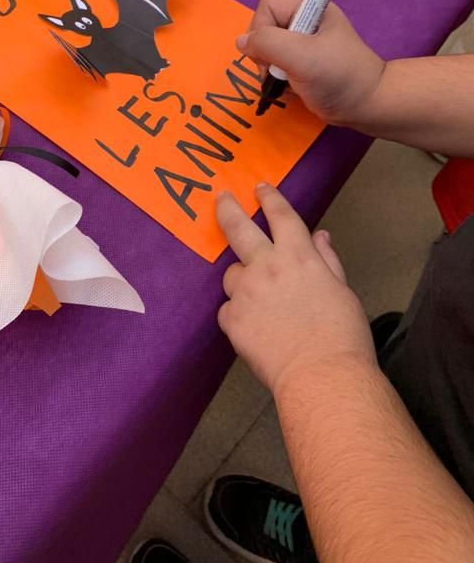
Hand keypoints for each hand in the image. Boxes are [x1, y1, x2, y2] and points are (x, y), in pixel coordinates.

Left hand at [217, 183, 376, 399]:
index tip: (260, 187)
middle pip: (239, 227)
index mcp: (300, 256)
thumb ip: (326, 260)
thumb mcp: (342, 291)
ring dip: (242, 281)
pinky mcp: (231, 318)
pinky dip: (239, 315)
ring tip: (261, 305)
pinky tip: (257, 331)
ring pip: (232, 275)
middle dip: (228, 208)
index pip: (281, 216)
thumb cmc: (342, 336)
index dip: (270, 198)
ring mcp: (246, 291)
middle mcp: (268, 266)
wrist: (321, 375)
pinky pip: (229, 309)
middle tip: (221, 197)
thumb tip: (321, 235)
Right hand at [237, 0, 384, 126]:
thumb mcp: (301, 55)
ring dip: (270, 69)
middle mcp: (305, 23)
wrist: (367, 106)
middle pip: (263, 29)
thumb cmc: (338, 76)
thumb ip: (267, 43)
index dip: (262, 28)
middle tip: (280, 70)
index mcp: (310, 9)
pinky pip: (275, 66)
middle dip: (265, 53)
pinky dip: (277, 79)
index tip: (274, 52)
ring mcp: (303, 46)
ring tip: (288, 81)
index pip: (267, 7)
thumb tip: (240, 42)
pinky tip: (292, 88)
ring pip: (266, 50)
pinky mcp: (302, 65)